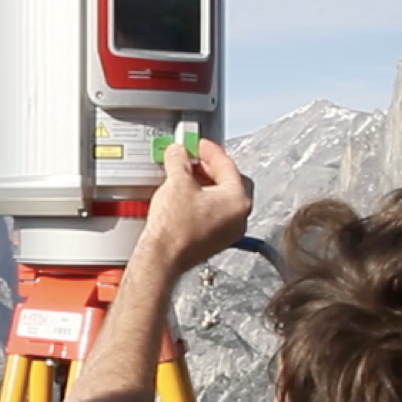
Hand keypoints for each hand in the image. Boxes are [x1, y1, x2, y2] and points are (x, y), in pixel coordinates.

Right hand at [134, 139, 252, 277]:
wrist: (162, 257)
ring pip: (222, 198)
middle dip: (209, 167)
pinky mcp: (216, 240)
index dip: (209, 150)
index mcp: (238, 200)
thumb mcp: (177, 182)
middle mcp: (239, 217)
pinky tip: (185, 195)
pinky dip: (203, 200)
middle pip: (229, 181)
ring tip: (185, 175)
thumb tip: (178, 152)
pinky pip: (215, 212)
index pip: (227, 165)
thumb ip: (180, 160)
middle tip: (191, 157)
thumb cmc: (174, 228)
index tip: (198, 144)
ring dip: (205, 183)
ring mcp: (229, 231)